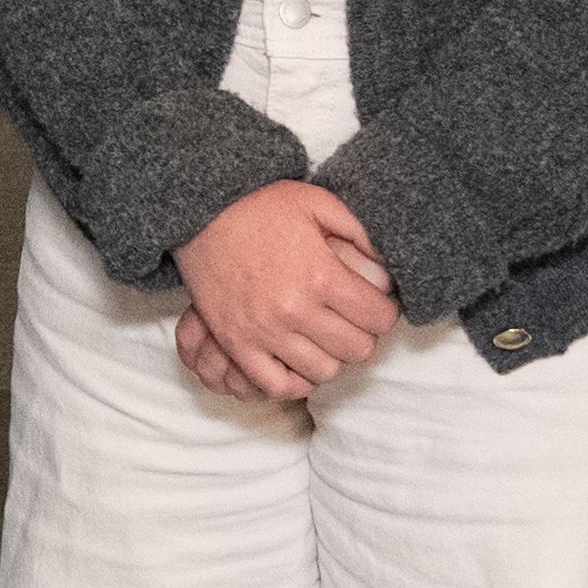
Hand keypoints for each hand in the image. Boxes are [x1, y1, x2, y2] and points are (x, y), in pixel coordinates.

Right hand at [172, 177, 397, 403]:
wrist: (200, 214)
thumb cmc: (260, 206)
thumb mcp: (318, 202)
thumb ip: (360, 234)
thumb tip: (387, 272)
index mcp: (322, 276)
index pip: (379, 318)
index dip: (384, 312)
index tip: (374, 305)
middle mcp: (296, 310)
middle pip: (356, 349)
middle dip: (362, 335)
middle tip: (352, 321)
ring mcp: (264, 331)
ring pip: (323, 371)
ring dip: (331, 357)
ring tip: (324, 338)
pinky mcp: (237, 343)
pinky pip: (276, 385)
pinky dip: (294, 381)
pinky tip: (298, 361)